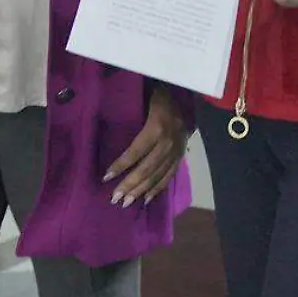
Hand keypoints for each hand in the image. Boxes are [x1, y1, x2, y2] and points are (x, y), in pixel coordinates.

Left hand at [102, 86, 188, 206]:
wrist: (191, 95)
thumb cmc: (162, 93)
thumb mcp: (149, 96)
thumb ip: (133, 107)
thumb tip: (109, 115)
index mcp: (158, 127)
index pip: (136, 151)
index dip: (121, 165)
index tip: (106, 177)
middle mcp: (168, 143)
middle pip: (147, 168)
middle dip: (130, 185)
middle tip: (115, 198)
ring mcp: (177, 151)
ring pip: (158, 175)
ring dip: (141, 191)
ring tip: (126, 203)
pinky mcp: (181, 155)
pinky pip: (169, 176)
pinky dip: (158, 189)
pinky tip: (147, 199)